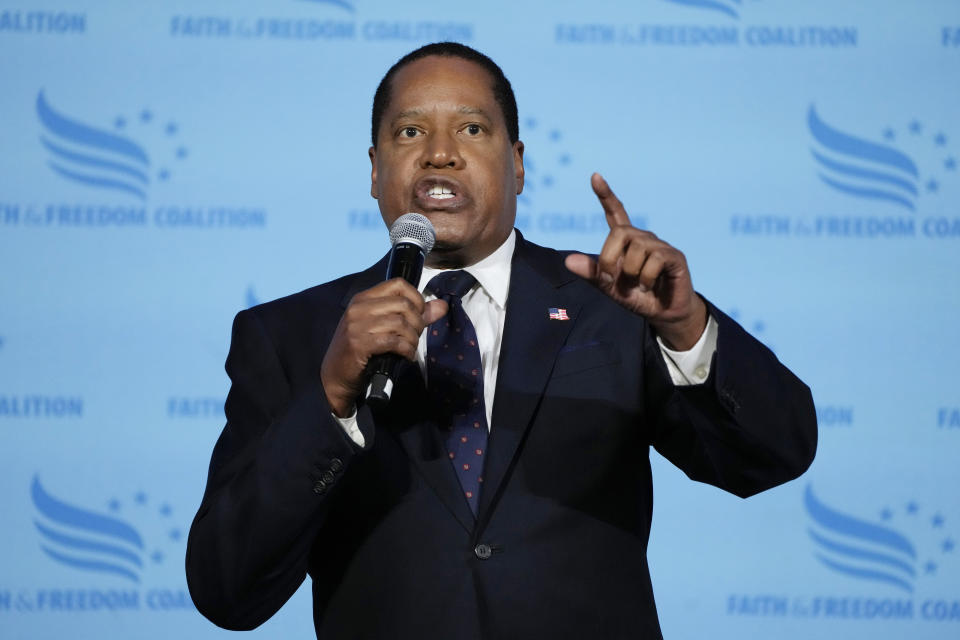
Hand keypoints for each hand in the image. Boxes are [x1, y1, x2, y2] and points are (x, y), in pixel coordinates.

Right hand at [320, 279, 447, 416]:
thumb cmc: (361, 352)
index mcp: (363, 299)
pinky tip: (406, 356)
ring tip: (410, 348)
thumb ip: (414, 315)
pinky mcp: (359, 344)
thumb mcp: (383, 328)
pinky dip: (406, 350)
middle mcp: (358, 308)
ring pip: (401, 323)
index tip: (419, 315)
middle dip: (417, 322)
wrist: (334, 377)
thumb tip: (442, 305)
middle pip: (403, 304)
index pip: (398, 284)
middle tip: (415, 337)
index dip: (416, 298)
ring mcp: (357, 325)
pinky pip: (393, 341)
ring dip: (412, 339)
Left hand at [564, 173, 706, 349]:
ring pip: (637, 248)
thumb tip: (568, 260)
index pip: (616, 212)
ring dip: (630, 273)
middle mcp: (643, 239)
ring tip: (637, 285)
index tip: (595, 176)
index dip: (606, 195)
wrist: (663, 314)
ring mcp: (660, 246)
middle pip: (620, 232)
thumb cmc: (637, 297)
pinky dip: (646, 278)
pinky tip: (649, 286)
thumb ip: (591, 274)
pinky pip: (655, 259)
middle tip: (610, 278)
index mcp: (626, 242)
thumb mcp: (609, 288)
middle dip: (609, 258)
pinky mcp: (674, 257)